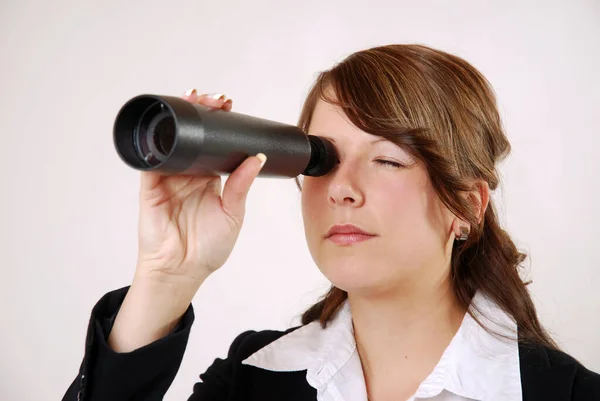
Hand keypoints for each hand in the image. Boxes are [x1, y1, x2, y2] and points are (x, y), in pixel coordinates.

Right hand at [134, 90, 265, 289]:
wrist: (182, 270)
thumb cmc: (208, 248)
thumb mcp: (233, 213)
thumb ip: (241, 186)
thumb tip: (256, 158)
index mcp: (209, 178)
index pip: (213, 142)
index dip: (219, 123)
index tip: (228, 106)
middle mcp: (188, 173)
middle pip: (192, 134)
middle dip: (200, 112)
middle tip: (214, 99)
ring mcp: (168, 177)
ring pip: (171, 140)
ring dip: (178, 119)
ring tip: (191, 99)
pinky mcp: (150, 185)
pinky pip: (150, 159)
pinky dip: (154, 141)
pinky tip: (163, 125)